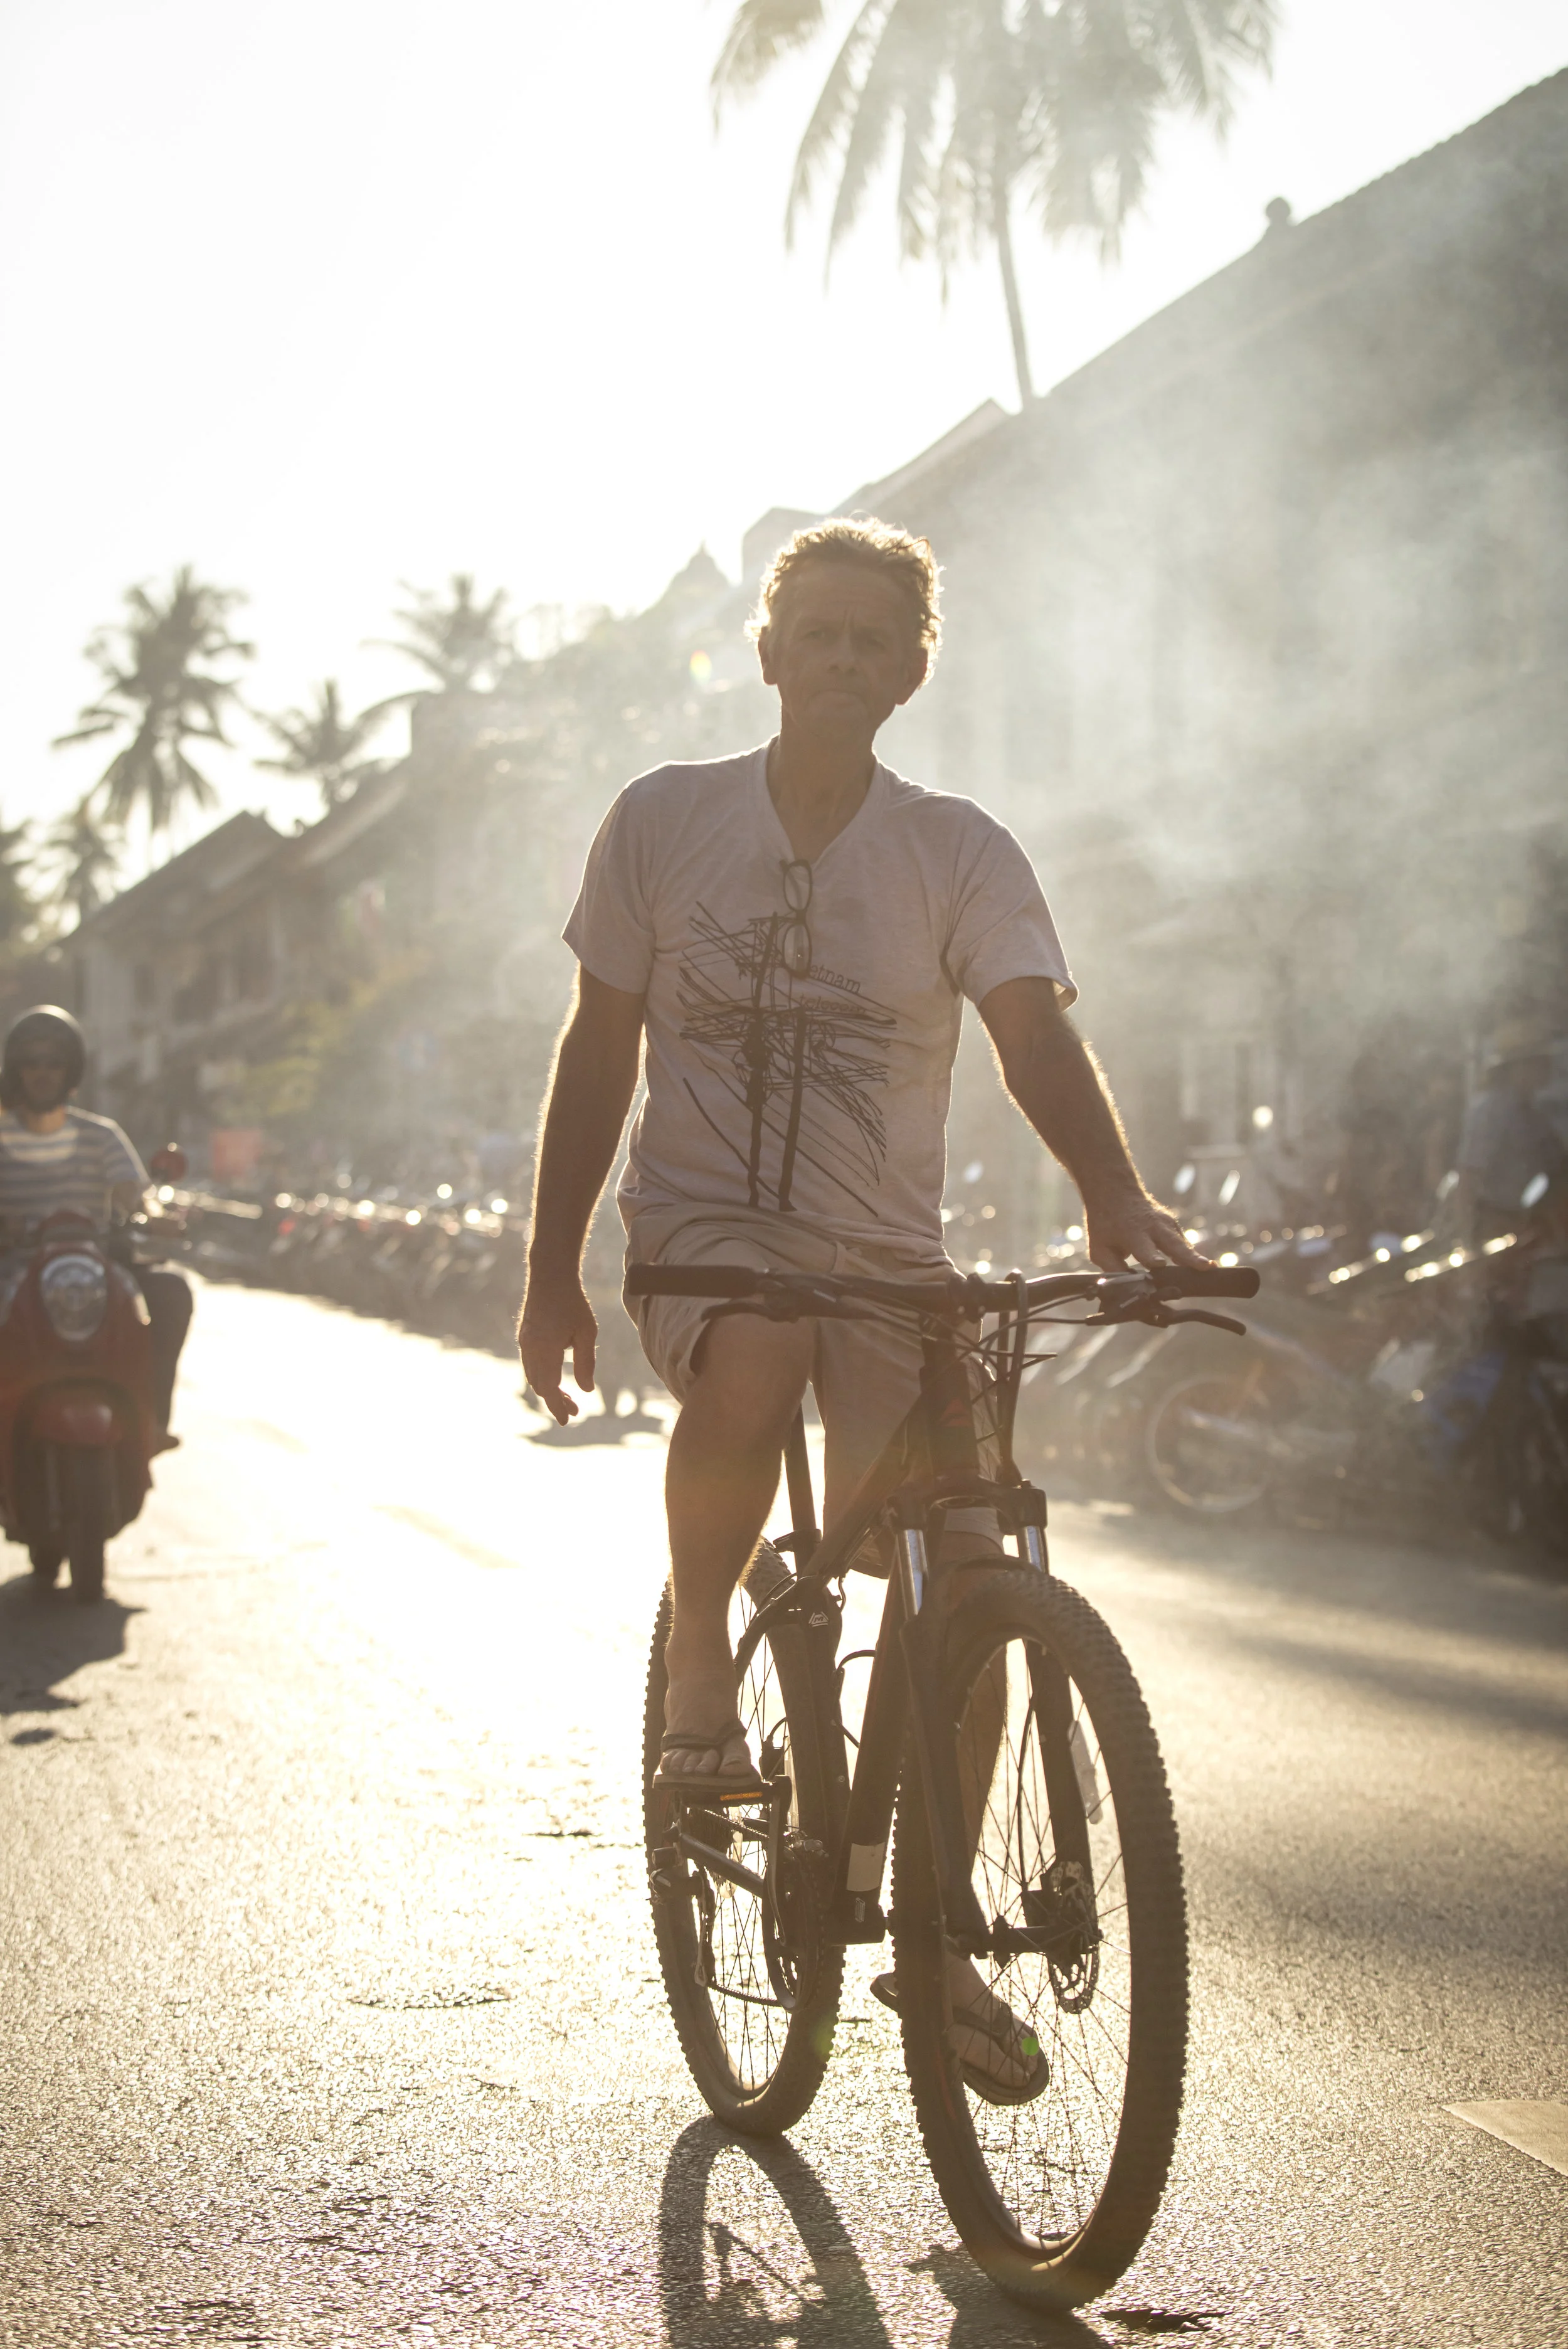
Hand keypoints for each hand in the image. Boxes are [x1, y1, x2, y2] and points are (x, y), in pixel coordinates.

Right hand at [518, 1274, 597, 1423]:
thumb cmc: (572, 1302)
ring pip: (532, 1376)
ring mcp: (525, 1342)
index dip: (558, 1406)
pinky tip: (555, 1377)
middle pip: (539, 1386)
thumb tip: (586, 1390)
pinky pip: (530, 1364)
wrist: (549, 1275)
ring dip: (548, 1389)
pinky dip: (541, 1376)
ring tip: (568, 1397)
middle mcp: (530, 1349)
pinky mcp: (524, 1336)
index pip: (549, 1388)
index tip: (568, 1420)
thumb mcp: (586, 1332)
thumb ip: (585, 1362)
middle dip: (555, 1401)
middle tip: (574, 1410)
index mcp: (545, 1349)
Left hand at [1084, 1183, 1208, 1273]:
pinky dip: (1192, 1255)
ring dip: (1196, 1257)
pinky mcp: (1173, 1226)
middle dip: (1189, 1256)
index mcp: (1133, 1234)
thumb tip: (1129, 1290)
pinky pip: (1183, 1243)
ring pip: (1183, 1244)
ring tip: (1211, 1269)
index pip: (1145, 1248)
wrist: (1115, 1192)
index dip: (1152, 1257)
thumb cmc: (1106, 1223)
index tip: (1160, 1264)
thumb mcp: (1099, 1248)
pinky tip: (1202, 1266)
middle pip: (1174, 1244)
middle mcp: (1153, 1227)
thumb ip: (1113, 1269)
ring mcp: (1166, 1224)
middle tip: (1205, 1267)